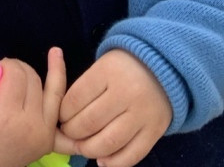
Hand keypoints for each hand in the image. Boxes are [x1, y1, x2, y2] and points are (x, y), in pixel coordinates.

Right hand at [0, 47, 65, 166]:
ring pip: (52, 90)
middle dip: (19, 69)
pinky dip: (65, 92)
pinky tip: (64, 65)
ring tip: (53, 53)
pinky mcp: (50, 139)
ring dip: (47, 73)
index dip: (5, 65)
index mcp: (6, 117)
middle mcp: (31, 126)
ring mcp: (44, 134)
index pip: (16, 75)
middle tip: (4, 75)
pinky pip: (60, 109)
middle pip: (34, 79)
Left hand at [57, 49, 171, 166]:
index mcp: (107, 71)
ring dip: (90, 149)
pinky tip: (102, 161)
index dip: (63, 113)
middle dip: (73, 133)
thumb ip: (84, 87)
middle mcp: (126, 93)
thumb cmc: (123, 67)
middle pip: (90, 122)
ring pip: (110, 141)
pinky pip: (133, 154)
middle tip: (68, 133)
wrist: (164, 69)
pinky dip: (115, 162)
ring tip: (83, 148)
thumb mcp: (101, 66)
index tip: (60, 117)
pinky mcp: (155, 131)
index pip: (76, 99)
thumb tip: (63, 116)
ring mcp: (142, 114)